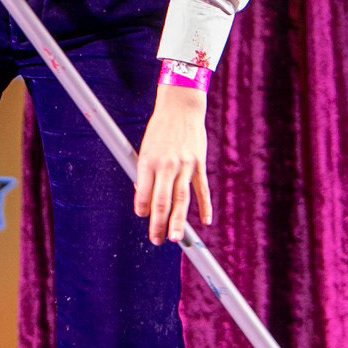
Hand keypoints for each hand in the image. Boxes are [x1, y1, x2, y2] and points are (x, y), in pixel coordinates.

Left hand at [134, 86, 212, 244]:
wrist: (181, 107)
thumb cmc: (159, 130)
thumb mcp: (146, 148)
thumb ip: (145, 173)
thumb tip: (144, 198)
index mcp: (148, 161)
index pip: (143, 193)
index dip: (142, 209)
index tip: (143, 217)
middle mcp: (166, 165)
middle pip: (162, 201)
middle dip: (158, 224)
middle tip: (156, 240)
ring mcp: (185, 165)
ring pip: (182, 199)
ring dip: (179, 221)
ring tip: (176, 238)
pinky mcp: (199, 163)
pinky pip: (202, 189)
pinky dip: (205, 206)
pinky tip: (205, 221)